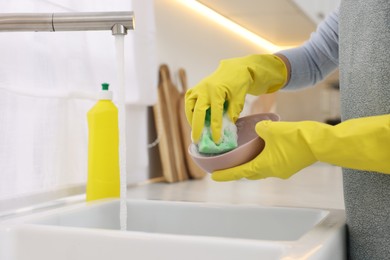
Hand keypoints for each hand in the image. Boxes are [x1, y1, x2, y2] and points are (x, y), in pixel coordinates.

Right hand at [185, 54, 287, 142]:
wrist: (233, 70)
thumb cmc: (238, 85)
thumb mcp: (239, 99)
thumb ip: (232, 113)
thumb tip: (226, 127)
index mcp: (217, 91)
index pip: (215, 114)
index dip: (216, 129)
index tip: (216, 140)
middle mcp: (205, 89)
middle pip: (198, 111)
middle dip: (197, 127)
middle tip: (197, 140)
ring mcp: (198, 88)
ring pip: (190, 106)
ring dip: (191, 120)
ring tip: (195, 131)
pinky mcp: (195, 89)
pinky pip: (188, 101)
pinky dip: (189, 111)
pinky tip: (193, 120)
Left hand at [212, 114, 389, 180]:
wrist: (321, 142)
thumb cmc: (297, 137)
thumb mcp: (272, 129)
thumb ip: (260, 128)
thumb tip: (259, 128)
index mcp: (264, 166)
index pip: (239, 172)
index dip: (226, 174)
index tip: (214, 176)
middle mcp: (272, 172)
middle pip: (250, 173)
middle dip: (238, 170)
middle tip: (228, 165)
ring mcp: (283, 170)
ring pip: (262, 170)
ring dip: (252, 165)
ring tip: (243, 157)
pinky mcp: (291, 165)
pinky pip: (272, 165)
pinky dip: (264, 160)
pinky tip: (263, 150)